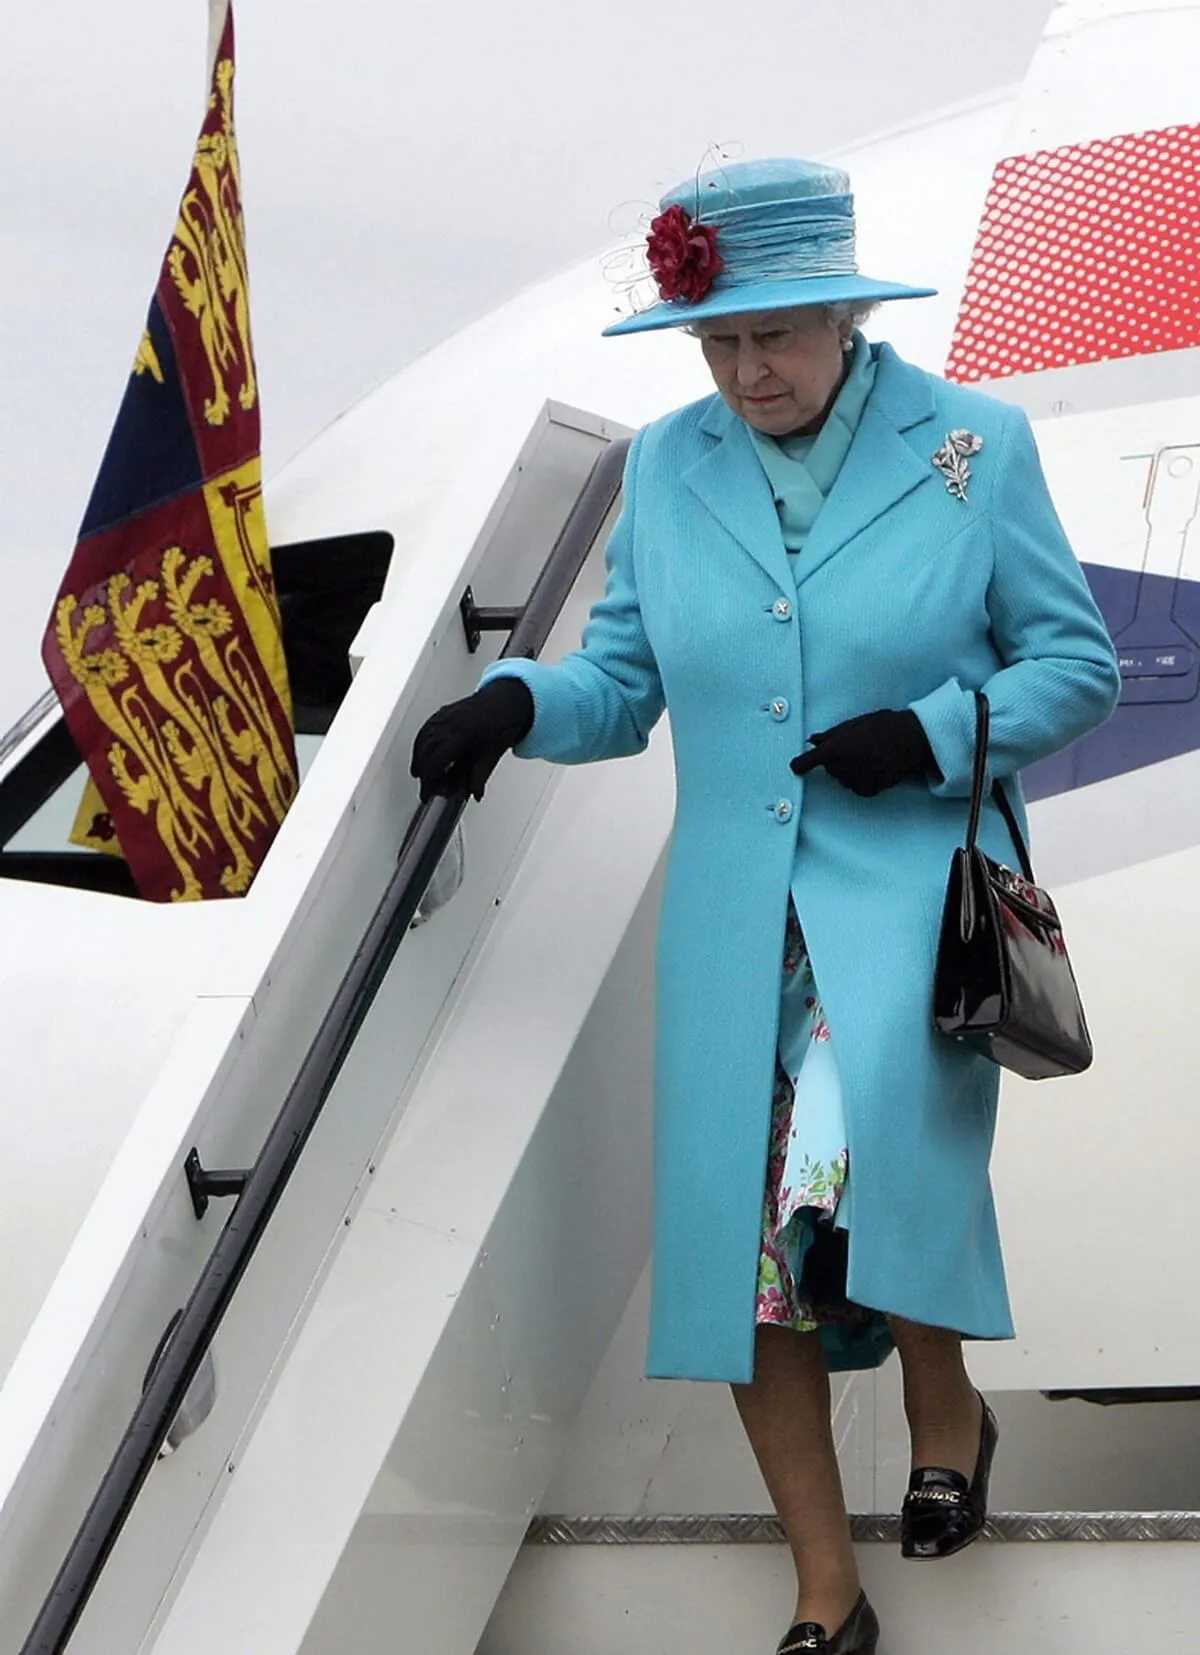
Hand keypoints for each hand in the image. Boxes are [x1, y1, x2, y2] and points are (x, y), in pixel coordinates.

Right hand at [410, 677, 534, 801]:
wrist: (507, 700)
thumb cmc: (503, 721)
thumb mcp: (493, 754)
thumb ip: (480, 776)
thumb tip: (474, 793)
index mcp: (461, 736)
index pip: (435, 763)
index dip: (429, 780)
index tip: (428, 792)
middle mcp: (449, 724)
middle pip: (425, 752)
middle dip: (422, 771)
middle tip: (426, 785)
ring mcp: (445, 716)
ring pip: (422, 739)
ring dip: (418, 758)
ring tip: (420, 772)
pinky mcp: (444, 711)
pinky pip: (425, 728)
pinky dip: (420, 742)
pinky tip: (422, 751)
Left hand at [790, 709, 933, 797]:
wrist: (913, 740)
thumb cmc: (884, 726)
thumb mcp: (855, 724)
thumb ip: (831, 735)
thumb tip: (812, 741)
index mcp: (837, 748)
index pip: (808, 761)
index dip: (800, 764)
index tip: (795, 766)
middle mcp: (844, 767)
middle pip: (828, 768)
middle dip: (835, 759)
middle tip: (855, 746)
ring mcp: (856, 780)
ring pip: (842, 778)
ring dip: (849, 769)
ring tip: (868, 754)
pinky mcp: (869, 790)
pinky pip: (857, 787)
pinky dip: (862, 779)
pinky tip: (874, 766)